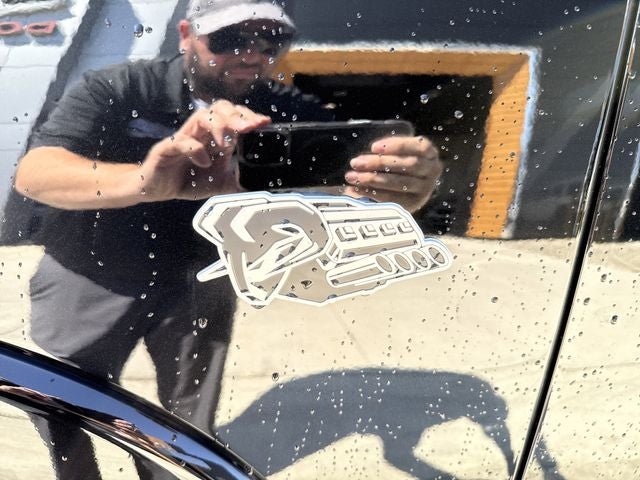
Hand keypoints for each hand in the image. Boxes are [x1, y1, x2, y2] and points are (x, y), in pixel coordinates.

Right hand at [137, 101, 270, 201]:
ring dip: (218, 125)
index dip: (249, 116)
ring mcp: (185, 137)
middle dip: (237, 116)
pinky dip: (195, 149)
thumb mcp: (220, 183)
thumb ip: (238, 181)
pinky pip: (182, 141)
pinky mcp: (168, 148)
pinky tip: (204, 162)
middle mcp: (201, 132)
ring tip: (228, 142)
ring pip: (202, 116)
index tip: (264, 122)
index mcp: (215, 136)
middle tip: (250, 128)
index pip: (234, 116)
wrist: (157, 189)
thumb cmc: (187, 180)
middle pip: (220, 109)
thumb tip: (259, 185)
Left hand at [343, 135, 441, 211]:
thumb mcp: (398, 153)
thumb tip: (362, 158)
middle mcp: (432, 171)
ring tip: (353, 177)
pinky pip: (392, 198)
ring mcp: (425, 189)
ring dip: (373, 179)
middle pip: (408, 165)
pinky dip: (373, 193)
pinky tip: (357, 189)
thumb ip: (387, 151)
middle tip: (356, 162)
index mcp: (430, 153)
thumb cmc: (400, 165)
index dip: (398, 145)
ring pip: (399, 182)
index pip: (419, 146)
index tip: (374, 147)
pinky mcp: (413, 204)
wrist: (410, 189)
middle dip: (379, 163)